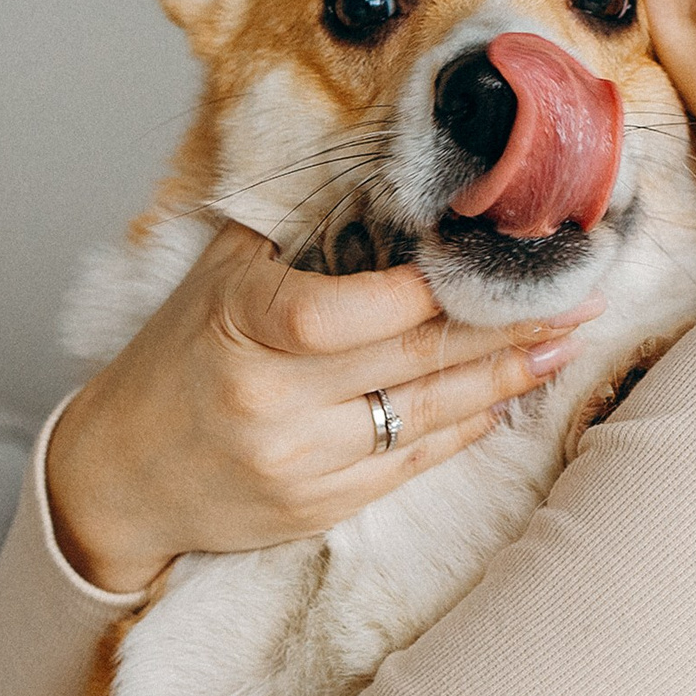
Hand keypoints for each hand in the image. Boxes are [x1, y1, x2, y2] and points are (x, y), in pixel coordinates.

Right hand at [46, 218, 601, 593]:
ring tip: (563, 345)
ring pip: (427, 418)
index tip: (503, 261)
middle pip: (414, 363)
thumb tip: (400, 186)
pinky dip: (464, 427)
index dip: (437, 291)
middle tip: (577, 299)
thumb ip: (303, 231)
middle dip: (505, 330)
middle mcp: (273, 401)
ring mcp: (300, 463)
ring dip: (506, 382)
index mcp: (245, 325)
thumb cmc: (178, 354)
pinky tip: (507, 396)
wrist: (118, 474)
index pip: (359, 308)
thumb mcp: (222, 274)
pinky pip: (412, 463)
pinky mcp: (318, 508)